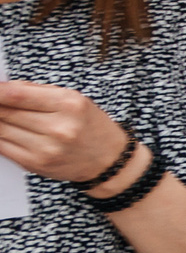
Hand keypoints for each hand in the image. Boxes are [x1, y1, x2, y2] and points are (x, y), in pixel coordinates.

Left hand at [0, 79, 134, 184]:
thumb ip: (36, 92)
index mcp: (70, 105)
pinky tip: (3, 130)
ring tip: (2, 116)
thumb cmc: (89, 125)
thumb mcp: (73, 99)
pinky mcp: (36, 164)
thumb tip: (1, 88)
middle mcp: (59, 128)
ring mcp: (47, 149)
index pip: (18, 95)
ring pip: (1, 130)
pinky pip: (3, 147)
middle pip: (6, 112)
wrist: (108, 160)